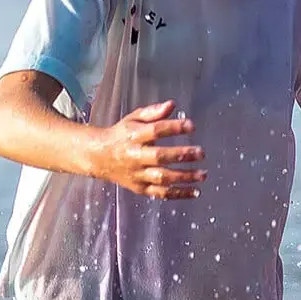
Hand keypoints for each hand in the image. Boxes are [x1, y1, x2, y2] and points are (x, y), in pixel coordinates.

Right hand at [88, 100, 203, 198]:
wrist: (98, 156)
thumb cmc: (121, 134)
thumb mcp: (133, 118)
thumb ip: (153, 112)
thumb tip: (172, 105)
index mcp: (134, 136)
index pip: (155, 131)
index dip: (174, 127)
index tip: (192, 126)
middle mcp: (135, 156)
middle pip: (160, 157)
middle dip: (182, 155)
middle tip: (201, 153)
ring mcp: (137, 174)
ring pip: (162, 178)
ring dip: (184, 177)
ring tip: (203, 174)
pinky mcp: (140, 188)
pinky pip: (160, 193)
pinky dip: (178, 194)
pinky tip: (195, 191)